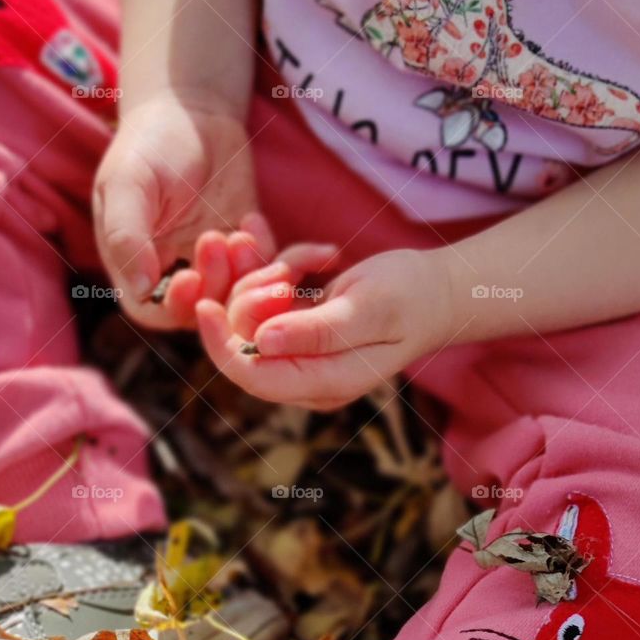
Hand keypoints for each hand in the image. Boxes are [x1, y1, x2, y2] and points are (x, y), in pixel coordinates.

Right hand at [93, 92, 274, 328]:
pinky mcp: (245, 250)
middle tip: (222, 239)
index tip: (190, 276)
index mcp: (138, 268)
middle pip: (203, 308)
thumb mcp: (129, 183)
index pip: (156, 310)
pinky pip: (261, 270)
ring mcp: (214, 266)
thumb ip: (126, 235)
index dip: (176, 304)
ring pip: (237, 295)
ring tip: (241, 232)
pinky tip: (252, 218)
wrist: (193, 112)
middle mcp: (176, 275)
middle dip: (217, 283)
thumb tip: (141, 288)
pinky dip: (264, 254)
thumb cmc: (150, 143)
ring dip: (244, 272)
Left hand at [196, 247, 453, 409]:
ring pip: (247, 316)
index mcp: (322, 385)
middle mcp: (304, 378)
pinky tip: (321, 255)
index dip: (221, 345)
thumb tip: (260, 345)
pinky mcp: (296, 327)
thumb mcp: (370, 308)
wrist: (436, 290)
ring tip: (308, 261)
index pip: (252, 378)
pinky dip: (283, 265)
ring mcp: (299, 353)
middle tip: (289, 271)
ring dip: (268, 276)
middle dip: (252, 298)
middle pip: (242, 344)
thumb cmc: (410, 297)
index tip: (203, 303)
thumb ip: (318, 332)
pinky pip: (265, 295)